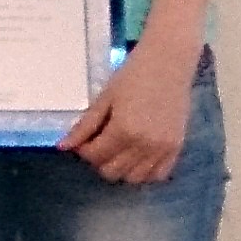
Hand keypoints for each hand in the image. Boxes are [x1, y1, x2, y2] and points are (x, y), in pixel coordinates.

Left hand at [59, 39, 197, 182]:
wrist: (169, 63)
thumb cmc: (133, 75)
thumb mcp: (104, 99)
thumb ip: (84, 126)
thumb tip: (63, 146)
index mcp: (124, 131)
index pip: (95, 156)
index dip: (83, 150)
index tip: (84, 138)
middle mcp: (145, 146)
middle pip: (113, 171)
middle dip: (100, 160)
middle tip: (99, 142)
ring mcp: (163, 149)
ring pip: (134, 178)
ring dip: (121, 167)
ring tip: (118, 148)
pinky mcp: (177, 148)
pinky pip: (158, 174)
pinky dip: (144, 171)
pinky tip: (137, 155)